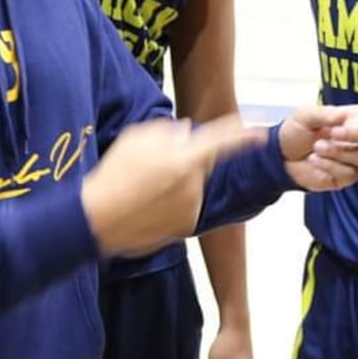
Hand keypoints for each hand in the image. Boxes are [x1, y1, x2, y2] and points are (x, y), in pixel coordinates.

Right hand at [81, 115, 265, 256]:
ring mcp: (191, 208)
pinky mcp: (185, 227)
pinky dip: (172, 202)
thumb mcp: (137, 137)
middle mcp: (195, 185)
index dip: (243, 135)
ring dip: (178, 181)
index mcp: (185, 159)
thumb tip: (187, 134)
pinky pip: (185, 205)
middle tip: (152, 164)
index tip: (260, 133)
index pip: (223, 142)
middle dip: (186, 159)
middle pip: (200, 162)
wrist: (97, 219)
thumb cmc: (115, 174)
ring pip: (192, 185)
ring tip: (145, 186)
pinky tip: (148, 204)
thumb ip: (169, 131)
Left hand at [280, 99, 357, 191]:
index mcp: (353, 117)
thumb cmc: (295, 131)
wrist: (281, 157)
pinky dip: (329, 166)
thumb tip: (343, 117)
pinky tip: (315, 161)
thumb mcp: (305, 115)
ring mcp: (355, 158)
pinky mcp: (347, 177)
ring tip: (316, 148)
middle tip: (330, 134)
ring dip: (336, 152)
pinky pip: (348, 173)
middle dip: (353, 134)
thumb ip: (324, 114)